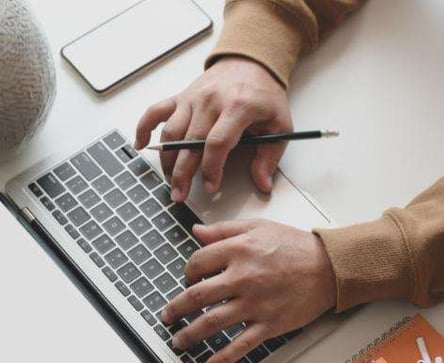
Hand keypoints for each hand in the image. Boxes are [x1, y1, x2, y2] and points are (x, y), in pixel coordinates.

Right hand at [134, 57, 292, 199]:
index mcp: (238, 107)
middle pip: (190, 142)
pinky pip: (156, 111)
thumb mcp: (280, 124)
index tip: (211, 186)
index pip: (218, 142)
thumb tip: (263, 184)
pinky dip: (144, 127)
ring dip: (166, 159)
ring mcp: (192, 98)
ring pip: (171, 132)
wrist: (250, 63)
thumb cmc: (264, 95)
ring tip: (170, 181)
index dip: (212, 168)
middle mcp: (211, 101)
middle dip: (183, 173)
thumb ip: (270, 156)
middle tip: (180, 195)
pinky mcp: (181, 96)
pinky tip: (140, 145)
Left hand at [160, 220, 336, 362]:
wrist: (329, 266)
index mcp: (240, 250)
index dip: (187, 271)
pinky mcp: (269, 324)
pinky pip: (240, 344)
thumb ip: (225, 229)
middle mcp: (244, 277)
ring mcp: (256, 303)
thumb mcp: (259, 226)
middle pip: (197, 296)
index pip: (198, 262)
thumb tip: (196, 232)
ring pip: (212, 322)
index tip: (187, 278)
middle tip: (167, 315)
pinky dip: (222, 358)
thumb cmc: (296, 246)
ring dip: (189, 334)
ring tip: (179, 340)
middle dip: (176, 308)